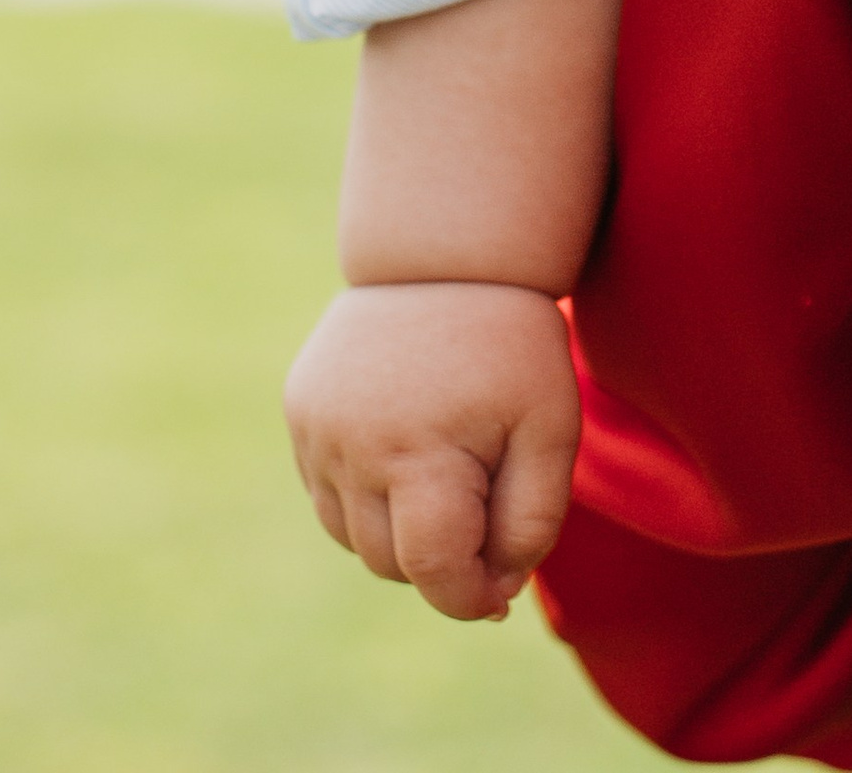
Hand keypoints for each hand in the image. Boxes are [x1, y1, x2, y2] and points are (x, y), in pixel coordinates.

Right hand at [284, 278, 579, 622]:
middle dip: (440, 558)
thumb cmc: (511, 346)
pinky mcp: (300, 412)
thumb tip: (494, 593)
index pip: (432, 570)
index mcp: (418, 452)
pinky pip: (328, 495)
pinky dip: (365, 498)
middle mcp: (352, 447)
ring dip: (399, 531)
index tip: (501, 593)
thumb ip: (533, 521)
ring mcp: (316, 430)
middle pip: (390, 560)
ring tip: (448, 469)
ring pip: (353, 536)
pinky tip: (408, 449)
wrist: (447, 254)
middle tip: (484, 504)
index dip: (469, 596)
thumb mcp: (551, 428)